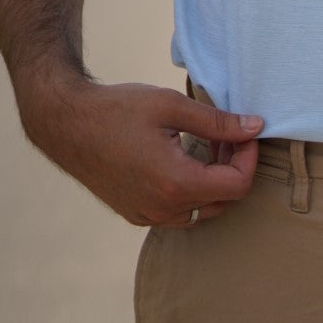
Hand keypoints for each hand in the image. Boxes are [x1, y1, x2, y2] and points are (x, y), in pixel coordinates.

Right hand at [24, 77, 264, 227]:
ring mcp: (147, 216)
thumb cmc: (118, 110)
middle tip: (226, 132)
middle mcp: (162, 209)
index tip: (246, 131)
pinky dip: (192, 188)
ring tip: (207, 141)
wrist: (67, 125)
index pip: (237, 185)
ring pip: (202, 209)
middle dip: (233, 165)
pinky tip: (184, 155)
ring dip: (214, 179)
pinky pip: (178, 211)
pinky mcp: (135, 213)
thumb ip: (218, 122)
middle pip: (223, 199)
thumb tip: (255, 127)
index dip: (250, 157)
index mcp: (176, 184)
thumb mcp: (172, 106)